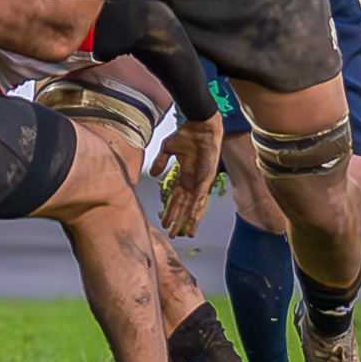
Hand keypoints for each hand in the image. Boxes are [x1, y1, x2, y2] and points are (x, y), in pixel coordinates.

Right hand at [150, 113, 222, 237]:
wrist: (201, 126)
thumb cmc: (187, 134)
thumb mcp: (168, 149)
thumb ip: (161, 162)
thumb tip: (153, 175)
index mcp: (185, 175)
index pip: (176, 198)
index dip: (170, 211)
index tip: (164, 222)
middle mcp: (193, 182)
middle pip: (183, 206)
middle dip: (177, 221)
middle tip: (172, 235)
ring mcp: (201, 182)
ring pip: (192, 206)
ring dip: (186, 220)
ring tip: (180, 233)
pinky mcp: (207, 179)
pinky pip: (200, 198)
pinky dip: (196, 210)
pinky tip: (191, 220)